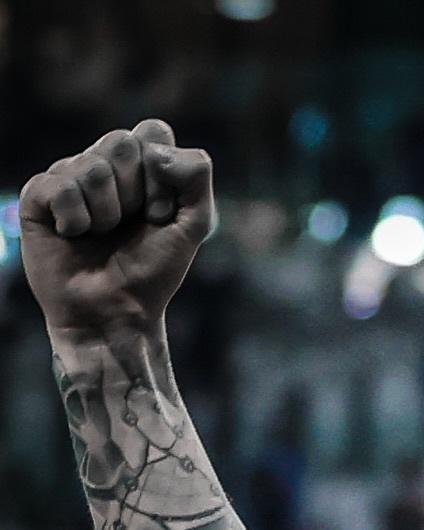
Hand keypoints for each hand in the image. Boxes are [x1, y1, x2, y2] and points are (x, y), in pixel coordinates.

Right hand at [20, 121, 214, 342]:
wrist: (117, 313)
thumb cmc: (151, 271)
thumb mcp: (193, 225)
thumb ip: (196, 176)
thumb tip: (156, 150)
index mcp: (139, 164)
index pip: (152, 132)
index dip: (162, 177)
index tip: (161, 216)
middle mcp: (102, 163)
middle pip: (121, 142)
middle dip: (135, 194)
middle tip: (130, 227)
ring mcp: (68, 175)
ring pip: (92, 168)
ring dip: (106, 214)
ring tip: (101, 236)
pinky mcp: (38, 195)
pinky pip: (61, 187)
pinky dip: (75, 221)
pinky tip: (73, 236)